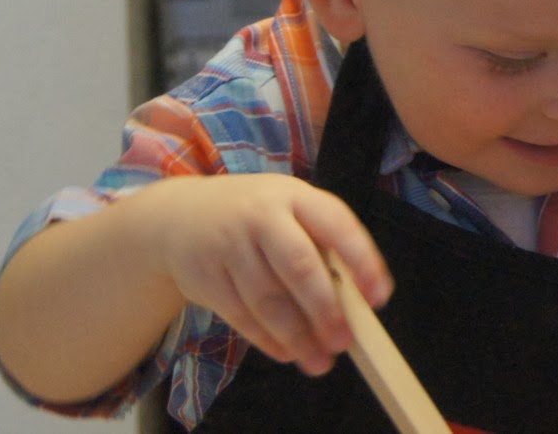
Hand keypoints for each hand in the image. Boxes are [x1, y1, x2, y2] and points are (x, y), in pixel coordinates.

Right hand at [146, 173, 391, 374]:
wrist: (177, 217)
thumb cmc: (257, 218)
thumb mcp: (291, 211)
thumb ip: (321, 245)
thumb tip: (357, 300)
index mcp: (296, 196)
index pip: (336, 226)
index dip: (361, 261)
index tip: (379, 297)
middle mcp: (261, 217)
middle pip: (298, 266)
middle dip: (325, 309)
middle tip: (344, 341)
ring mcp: (229, 246)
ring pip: (267, 299)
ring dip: (298, 336)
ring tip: (321, 361)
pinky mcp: (204, 278)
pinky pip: (241, 315)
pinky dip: (267, 339)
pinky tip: (288, 353)